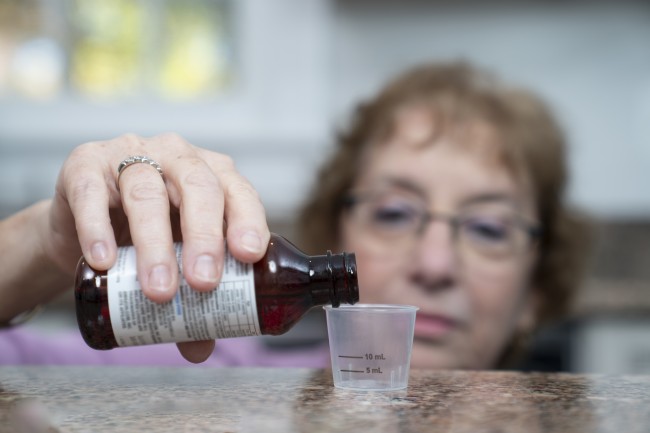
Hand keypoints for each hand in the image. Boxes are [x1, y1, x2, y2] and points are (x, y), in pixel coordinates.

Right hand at [44, 133, 269, 361]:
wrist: (80, 224)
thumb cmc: (141, 235)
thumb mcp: (174, 259)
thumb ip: (190, 300)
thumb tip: (200, 347)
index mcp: (210, 174)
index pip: (238, 191)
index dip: (247, 220)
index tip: (248, 256)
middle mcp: (176, 156)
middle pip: (198, 187)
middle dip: (205, 237)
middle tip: (204, 282)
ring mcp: (130, 154)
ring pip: (146, 193)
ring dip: (155, 244)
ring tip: (159, 290)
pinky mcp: (84, 164)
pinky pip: (91, 194)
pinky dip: (97, 229)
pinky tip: (103, 261)